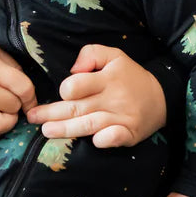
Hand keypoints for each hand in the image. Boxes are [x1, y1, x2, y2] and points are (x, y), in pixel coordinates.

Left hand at [27, 44, 166, 147]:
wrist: (162, 96)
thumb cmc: (130, 76)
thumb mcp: (114, 55)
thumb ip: (91, 54)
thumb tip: (73, 69)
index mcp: (107, 78)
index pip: (79, 85)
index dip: (67, 89)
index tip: (60, 94)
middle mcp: (113, 98)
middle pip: (78, 107)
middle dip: (52, 114)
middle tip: (33, 118)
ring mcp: (121, 117)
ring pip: (89, 124)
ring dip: (67, 129)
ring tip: (47, 132)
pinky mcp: (129, 133)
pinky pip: (115, 137)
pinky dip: (104, 140)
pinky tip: (93, 142)